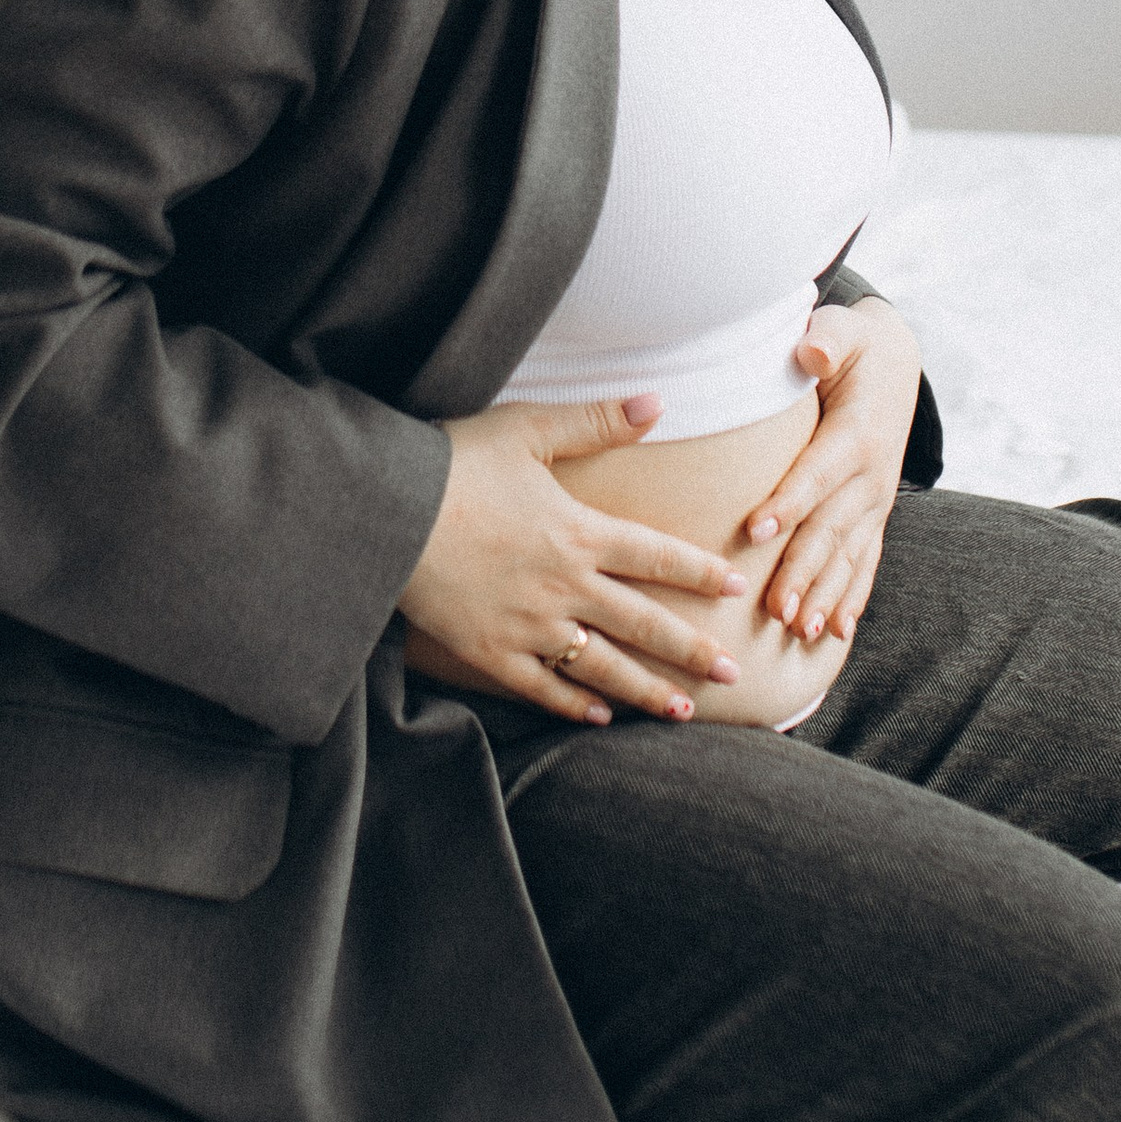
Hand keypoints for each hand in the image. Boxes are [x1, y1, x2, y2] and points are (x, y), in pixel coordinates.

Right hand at [399, 389, 749, 723]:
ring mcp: (529, 626)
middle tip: (733, 675)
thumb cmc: (454, 462)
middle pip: (643, 624)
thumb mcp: (527, 428)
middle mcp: (564, 586)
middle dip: (692, 651)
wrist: (384, 511)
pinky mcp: (490, 651)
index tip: (736, 587)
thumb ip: (595, 421)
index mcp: (578, 531)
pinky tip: (600, 717)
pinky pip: (543, 687)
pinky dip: (575, 705)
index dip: (700, 572)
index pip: (656, 557)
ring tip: (683, 711)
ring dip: (647, 691)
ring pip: (602, 667)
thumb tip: (656, 403)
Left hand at [745, 299, 921, 647]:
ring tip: (799, 630)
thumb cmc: (854, 346)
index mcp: (856, 432)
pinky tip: (837, 631)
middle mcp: (871, 474)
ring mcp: (875, 500)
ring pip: (847, 555)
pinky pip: (865, 561)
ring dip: (824, 594)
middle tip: (774, 608)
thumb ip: (827, 340)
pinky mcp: (874, 514)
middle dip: (803, 570)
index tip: (755, 530)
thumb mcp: (843, 330)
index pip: (817, 472)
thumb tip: (811, 354)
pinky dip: (852, 597)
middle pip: (830, 528)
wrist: (897, 364)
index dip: (789, 501)